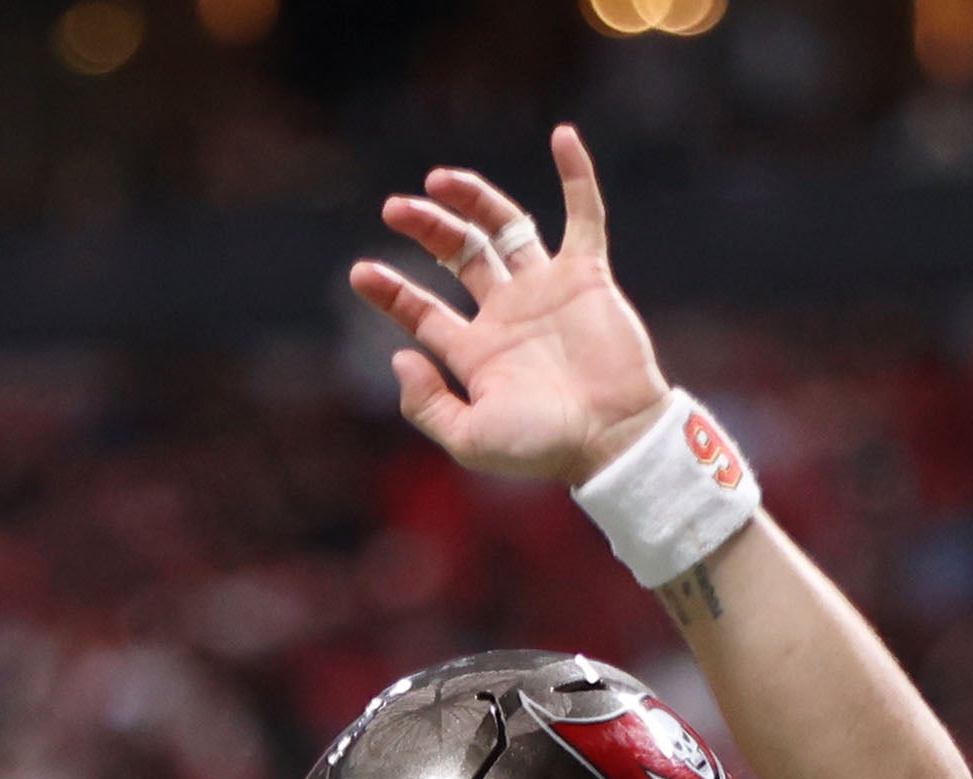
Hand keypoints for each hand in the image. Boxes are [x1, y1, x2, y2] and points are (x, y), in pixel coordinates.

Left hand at [350, 127, 671, 488]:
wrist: (613, 437)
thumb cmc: (545, 447)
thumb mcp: (469, 440)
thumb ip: (426, 406)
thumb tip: (400, 356)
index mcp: (478, 352)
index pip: (423, 312)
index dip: (390, 292)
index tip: (358, 272)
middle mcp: (508, 314)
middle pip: (460, 255)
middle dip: (426, 229)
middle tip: (394, 208)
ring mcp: (546, 291)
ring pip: (505, 228)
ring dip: (473, 199)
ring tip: (437, 179)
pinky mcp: (586, 276)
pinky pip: (584, 217)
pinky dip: (577, 176)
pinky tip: (563, 137)